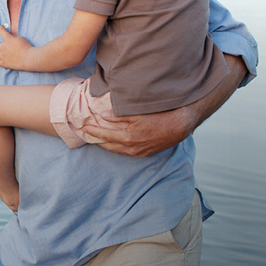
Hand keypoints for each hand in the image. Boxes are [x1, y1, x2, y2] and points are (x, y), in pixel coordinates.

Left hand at [0, 25, 32, 69]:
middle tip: (0, 44)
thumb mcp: (20, 38)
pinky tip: (1, 58)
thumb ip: (12, 37)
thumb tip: (8, 36)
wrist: (29, 58)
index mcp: (8, 39)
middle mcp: (3, 48)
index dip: (0, 28)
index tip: (2, 28)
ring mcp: (3, 56)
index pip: (0, 30)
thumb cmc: (27, 47)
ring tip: (0, 51)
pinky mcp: (4, 63)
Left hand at [82, 104, 198, 157]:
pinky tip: (115, 143)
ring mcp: (140, 152)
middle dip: (96, 140)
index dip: (93, 131)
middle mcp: (133, 148)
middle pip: (109, 145)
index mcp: (129, 137)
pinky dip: (117, 147)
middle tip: (86, 134)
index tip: (83, 126)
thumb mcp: (138, 112)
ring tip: (97, 139)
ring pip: (117, 150)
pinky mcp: (146, 153)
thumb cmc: (160, 114)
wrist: (181, 124)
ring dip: (106, 145)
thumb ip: (120, 114)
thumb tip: (103, 115)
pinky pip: (126, 152)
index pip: (104, 135)